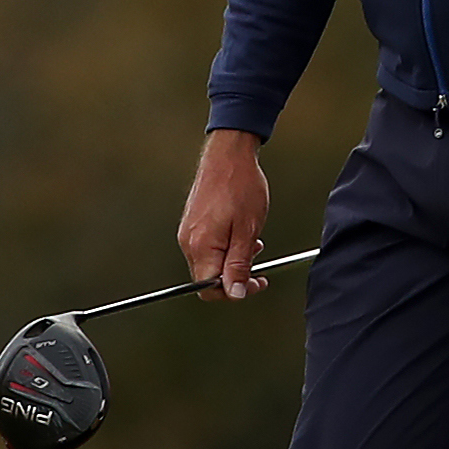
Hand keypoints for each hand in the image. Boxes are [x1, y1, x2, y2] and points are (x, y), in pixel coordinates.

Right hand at [178, 128, 271, 298]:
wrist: (228, 154)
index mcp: (201, 246)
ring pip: (210, 262)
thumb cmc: (240, 185)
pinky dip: (226, 248)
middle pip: (209, 277)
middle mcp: (189, 242)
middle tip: (258, 268)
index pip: (209, 288)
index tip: (253, 284)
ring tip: (253, 246)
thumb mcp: (247, 230)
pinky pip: (208, 247)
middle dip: (235, 276)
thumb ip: (239, 265)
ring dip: (233, 261)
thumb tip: (234, 293)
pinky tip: (241, 236)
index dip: (233, 292)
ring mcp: (189, 232)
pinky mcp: (193, 224)